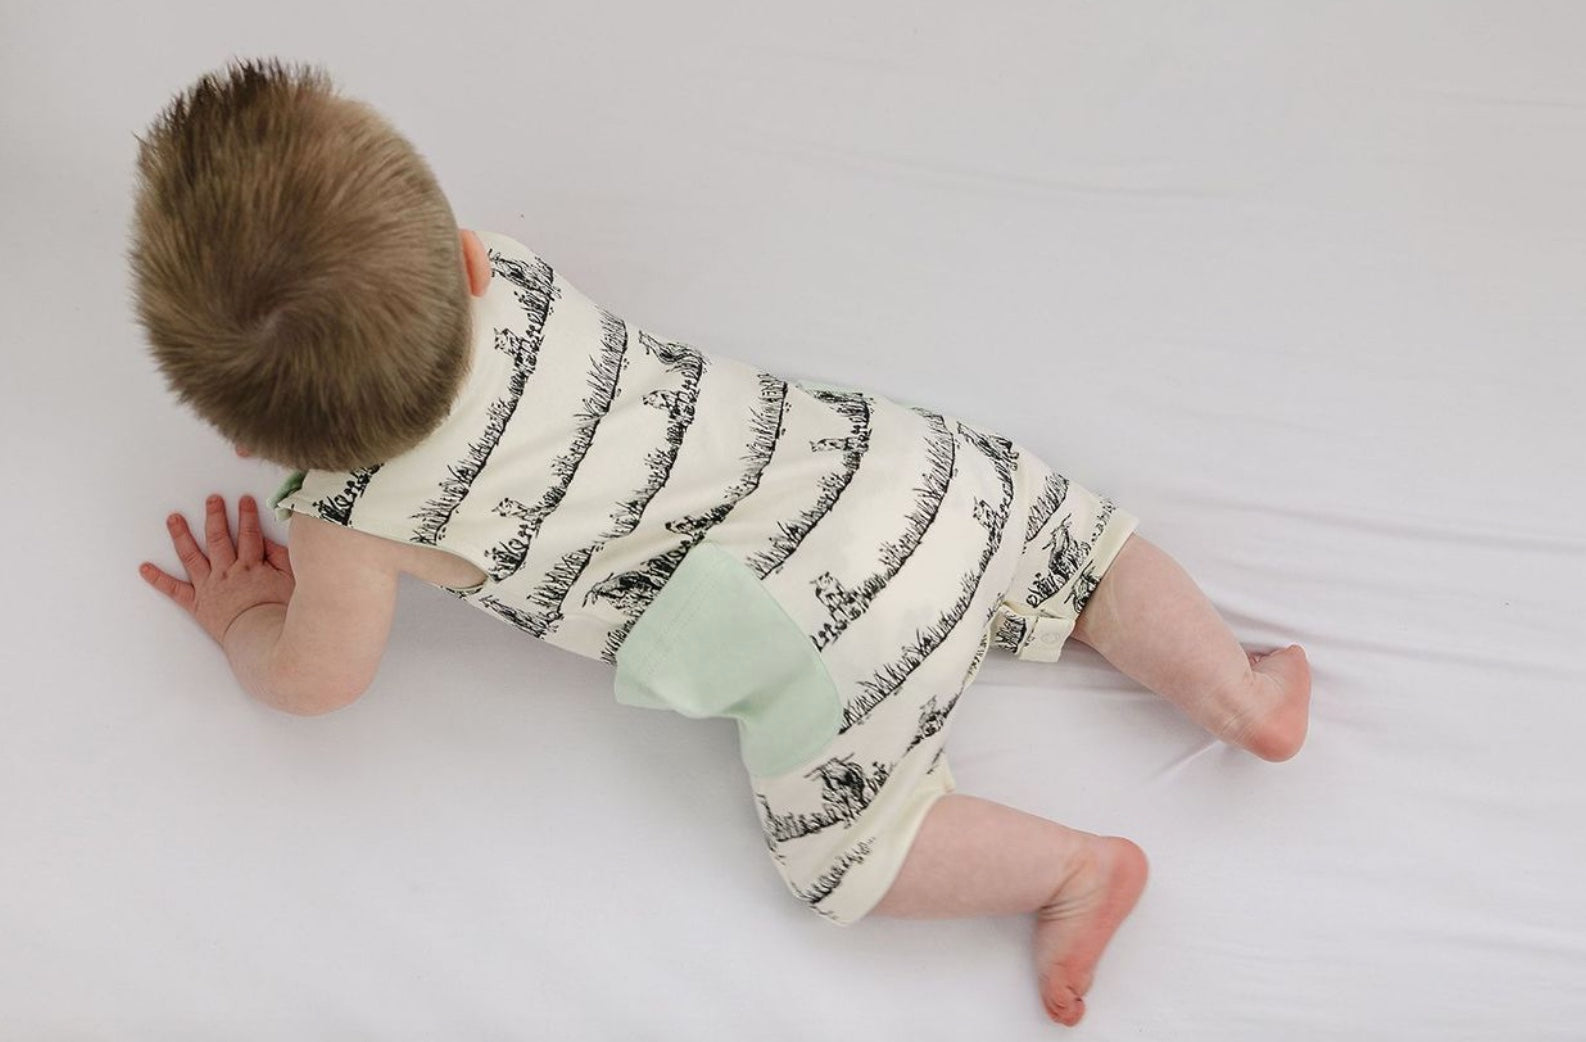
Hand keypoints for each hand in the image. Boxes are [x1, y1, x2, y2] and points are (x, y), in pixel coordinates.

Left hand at [140, 493, 295, 644]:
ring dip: (181, 535)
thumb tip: (269, 541)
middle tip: (211, 499)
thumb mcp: (293, 582)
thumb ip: (282, 559)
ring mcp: (209, 586)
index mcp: (251, 565)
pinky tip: (145, 568)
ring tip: (173, 519)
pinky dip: (158, 579)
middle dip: (215, 516)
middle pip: (218, 538)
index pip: (248, 534)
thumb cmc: (280, 615)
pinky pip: (175, 590)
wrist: (261, 639)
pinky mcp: (197, 604)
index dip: (247, 515)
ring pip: (192, 556)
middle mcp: (227, 571)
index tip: (244, 500)